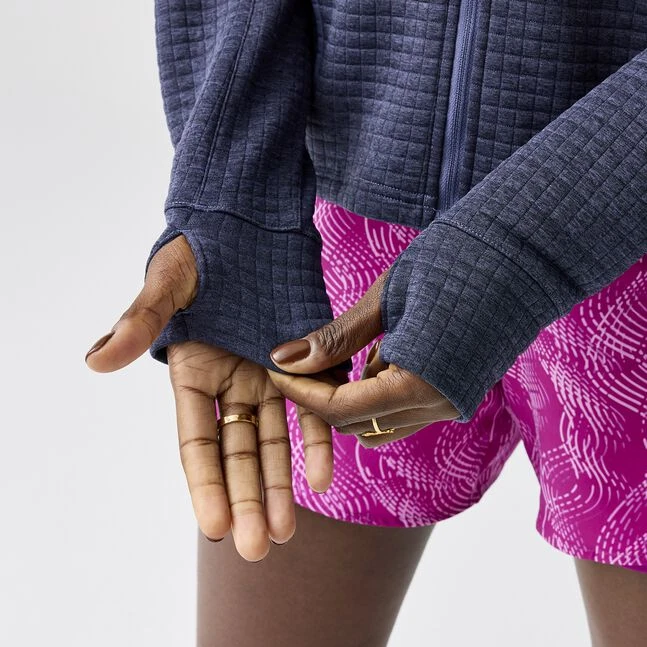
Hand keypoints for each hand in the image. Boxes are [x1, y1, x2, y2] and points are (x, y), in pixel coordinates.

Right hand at [84, 233, 330, 560]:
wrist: (250, 225)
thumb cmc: (201, 250)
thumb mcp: (168, 283)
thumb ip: (139, 321)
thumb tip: (96, 360)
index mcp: (193, 374)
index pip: (196, 442)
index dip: (205, 485)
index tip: (216, 526)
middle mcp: (230, 384)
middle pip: (237, 453)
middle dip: (247, 499)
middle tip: (257, 548)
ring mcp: (268, 377)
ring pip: (273, 442)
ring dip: (281, 486)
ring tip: (287, 532)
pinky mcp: (305, 362)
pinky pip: (312, 409)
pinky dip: (317, 442)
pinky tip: (322, 479)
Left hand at [267, 270, 459, 447]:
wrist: (524, 252)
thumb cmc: (453, 261)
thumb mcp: (386, 297)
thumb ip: (337, 338)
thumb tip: (284, 359)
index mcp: (421, 384)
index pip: (343, 409)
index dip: (303, 393)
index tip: (276, 369)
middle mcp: (439, 406)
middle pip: (358, 424)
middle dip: (322, 397)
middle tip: (299, 360)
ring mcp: (451, 404)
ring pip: (379, 422)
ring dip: (349, 397)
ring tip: (336, 353)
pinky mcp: (456, 393)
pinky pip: (401, 409)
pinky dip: (376, 390)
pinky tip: (374, 351)